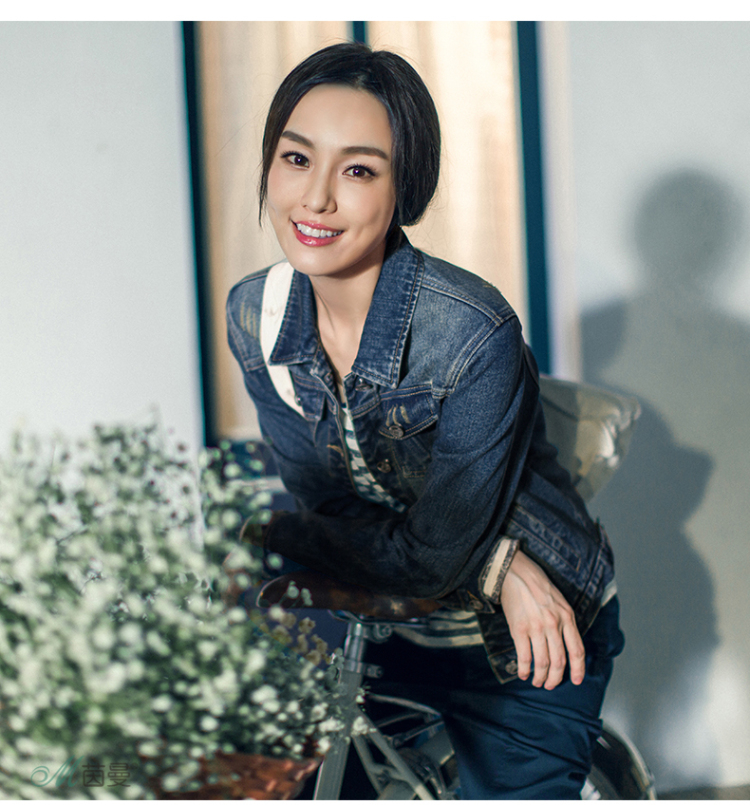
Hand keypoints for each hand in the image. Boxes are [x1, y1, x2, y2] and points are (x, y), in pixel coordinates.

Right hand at [500, 549, 584, 688]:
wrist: (516, 572)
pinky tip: (523, 673)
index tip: (575, 681)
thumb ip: (564, 622)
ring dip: (540, 676)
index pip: (577, 650)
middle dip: (555, 678)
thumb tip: (564, 645)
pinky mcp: (519, 628)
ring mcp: (536, 627)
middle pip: (559, 660)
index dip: (578, 669)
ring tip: (537, 682)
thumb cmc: (537, 585)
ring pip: (542, 662)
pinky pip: (524, 656)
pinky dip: (524, 669)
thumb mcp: (559, 601)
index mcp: (567, 617)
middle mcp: (554, 624)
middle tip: (550, 685)